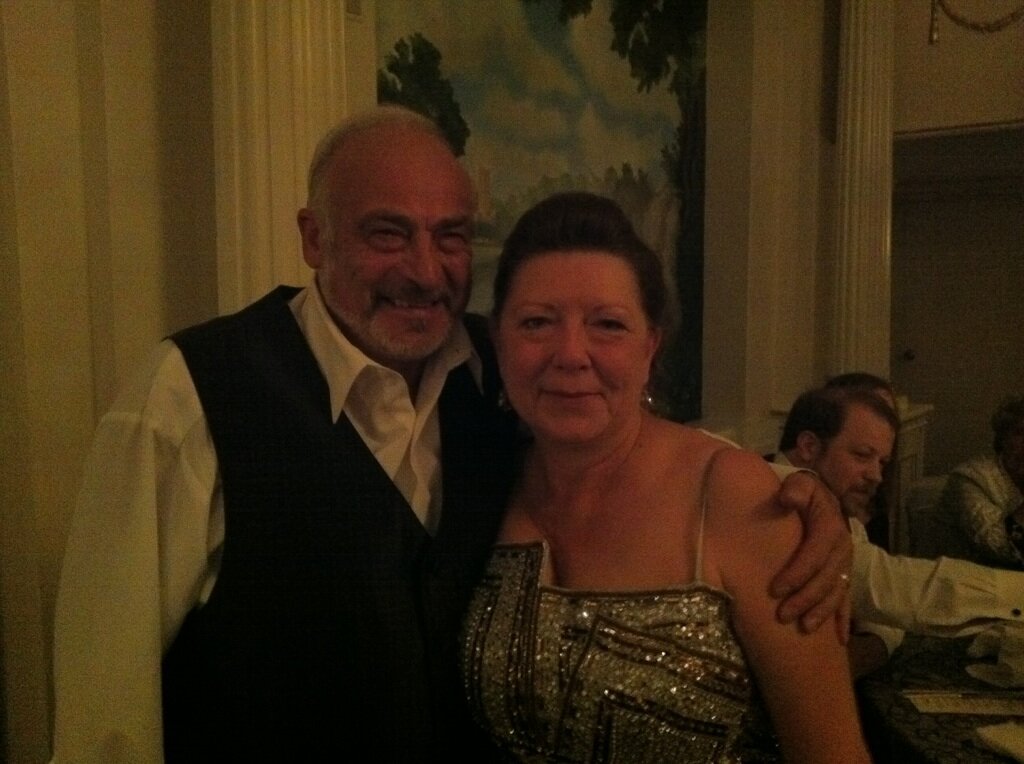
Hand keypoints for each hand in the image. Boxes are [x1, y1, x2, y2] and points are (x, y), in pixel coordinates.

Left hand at [769, 471, 852, 641]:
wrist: (820, 498)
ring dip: (821, 613)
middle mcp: (842, 549)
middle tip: (782, 616)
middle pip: (826, 580)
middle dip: (805, 600)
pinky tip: (840, 640)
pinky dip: (844, 619)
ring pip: (836, 593)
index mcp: (830, 528)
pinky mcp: (844, 574)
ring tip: (804, 629)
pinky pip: (847, 599)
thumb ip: (795, 488)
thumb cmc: (803, 492)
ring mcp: (845, 564)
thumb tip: (788, 499)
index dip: (796, 574)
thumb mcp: (800, 483)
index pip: (814, 555)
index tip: (774, 590)